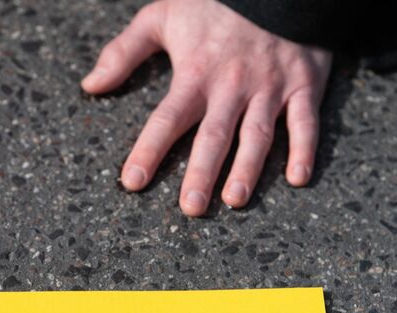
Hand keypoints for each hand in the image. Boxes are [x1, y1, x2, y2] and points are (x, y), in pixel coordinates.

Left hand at [82, 0, 332, 216]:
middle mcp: (232, 86)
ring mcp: (270, 87)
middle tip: (191, 209)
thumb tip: (91, 85)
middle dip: (201, 174)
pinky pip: (306, 121)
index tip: (133, 182)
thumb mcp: (161, 16)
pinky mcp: (304, 84)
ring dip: (248, 169)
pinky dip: (305, 149)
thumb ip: (124, 52)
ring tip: (235, 201)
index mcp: (195, 73)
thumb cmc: (213, 2)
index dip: (149, 150)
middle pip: (214, 136)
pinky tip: (298, 179)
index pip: (167, 118)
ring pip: (258, 135)